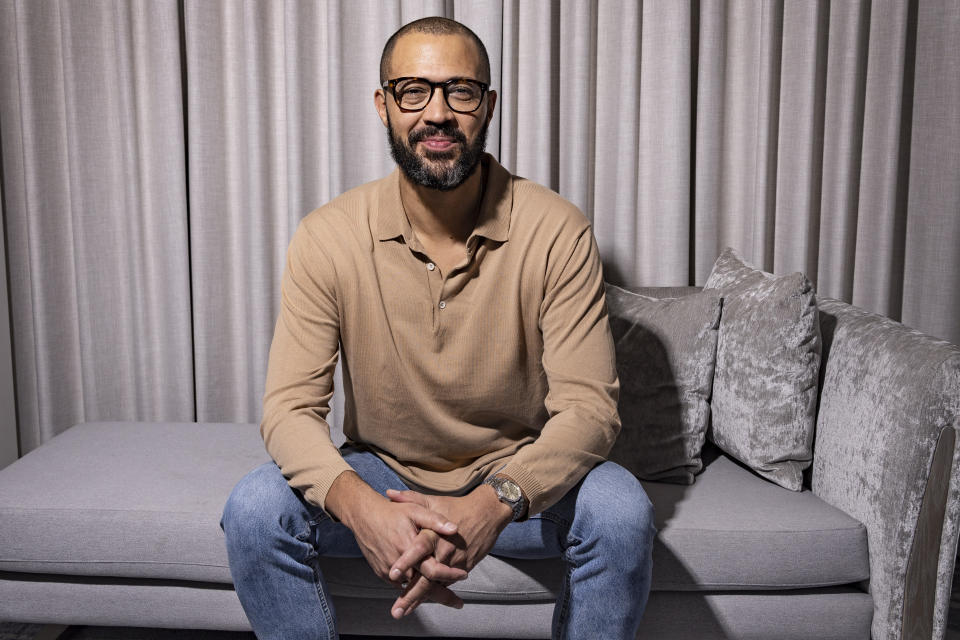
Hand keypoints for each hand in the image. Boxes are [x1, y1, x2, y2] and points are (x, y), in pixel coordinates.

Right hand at [324, 472, 467, 600]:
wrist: (364, 516)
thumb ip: (435, 521)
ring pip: (411, 588)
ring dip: (426, 594)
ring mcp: (388, 570)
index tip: (464, 575)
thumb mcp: (415, 510)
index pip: (433, 569)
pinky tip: (424, 590)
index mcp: (410, 548)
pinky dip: (412, 589)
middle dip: (442, 595)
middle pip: (424, 586)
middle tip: (458, 604)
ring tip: (445, 599)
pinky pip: (400, 585)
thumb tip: (454, 529)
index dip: (449, 574)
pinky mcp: (381, 573)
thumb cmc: (392, 512)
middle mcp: (398, 563)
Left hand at [385, 486, 513, 616]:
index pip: (418, 549)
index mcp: (434, 533)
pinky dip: (436, 593)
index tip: (392, 573)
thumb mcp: (433, 501)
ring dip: (421, 599)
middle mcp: (444, 550)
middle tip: (397, 610)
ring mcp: (455, 562)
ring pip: (436, 584)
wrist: (487, 512)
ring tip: (406, 611)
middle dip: (410, 595)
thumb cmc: (456, 506)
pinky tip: (422, 602)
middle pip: (426, 577)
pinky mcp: (464, 567)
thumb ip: (409, 498)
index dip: (406, 561)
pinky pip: (447, 583)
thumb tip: (389, 494)